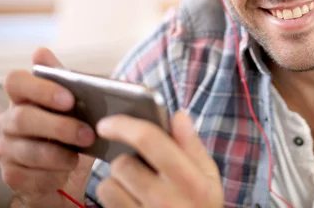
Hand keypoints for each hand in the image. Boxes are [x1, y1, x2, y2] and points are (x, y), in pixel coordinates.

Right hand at [0, 48, 95, 206]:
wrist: (68, 170)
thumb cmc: (72, 131)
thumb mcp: (78, 107)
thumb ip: (77, 85)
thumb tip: (90, 69)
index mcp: (24, 97)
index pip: (17, 82)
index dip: (41, 89)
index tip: (69, 99)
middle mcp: (9, 121)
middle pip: (22, 118)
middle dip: (59, 126)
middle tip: (88, 133)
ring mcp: (7, 149)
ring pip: (28, 150)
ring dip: (60, 154)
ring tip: (81, 155)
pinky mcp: (12, 175)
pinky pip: (30, 176)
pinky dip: (55, 174)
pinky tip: (67, 170)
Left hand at [95, 110, 223, 206]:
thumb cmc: (200, 204)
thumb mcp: (208, 176)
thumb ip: (192, 145)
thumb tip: (178, 115)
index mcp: (191, 180)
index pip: (149, 140)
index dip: (124, 125)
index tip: (108, 122)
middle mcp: (167, 200)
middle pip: (122, 163)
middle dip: (127, 160)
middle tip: (141, 167)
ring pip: (108, 183)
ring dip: (117, 181)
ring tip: (136, 186)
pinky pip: (105, 202)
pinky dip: (113, 197)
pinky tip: (130, 200)